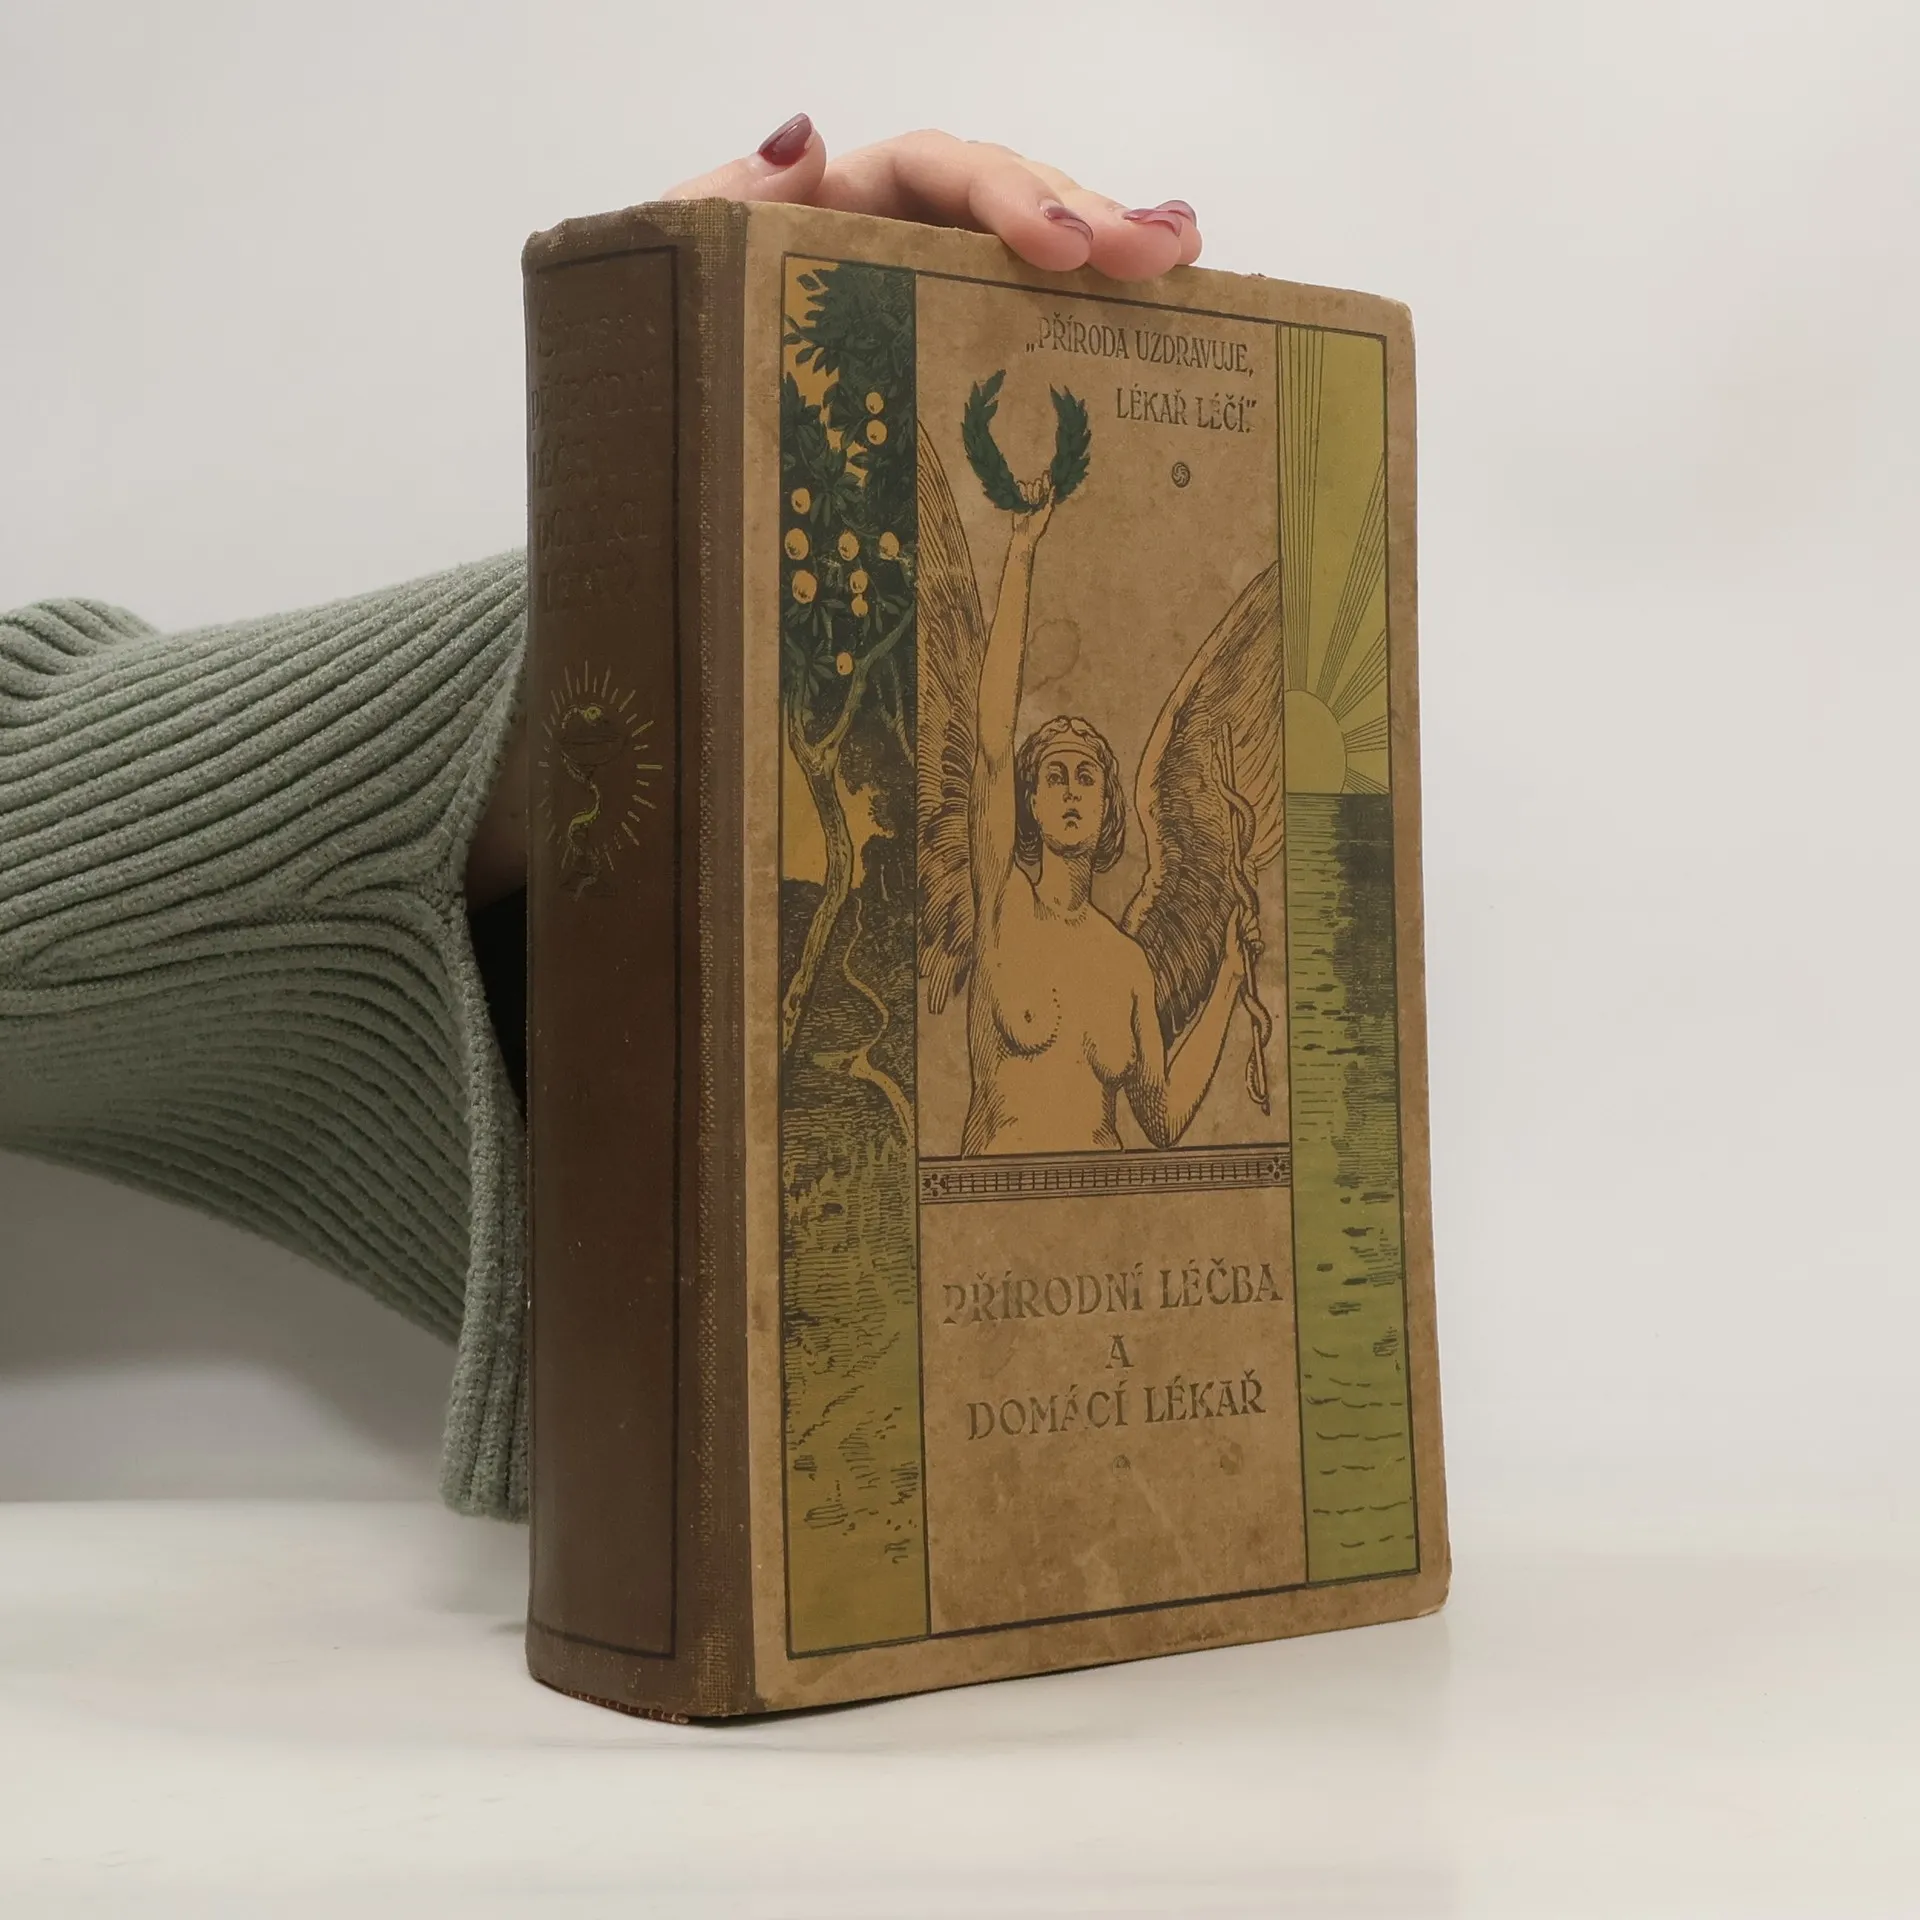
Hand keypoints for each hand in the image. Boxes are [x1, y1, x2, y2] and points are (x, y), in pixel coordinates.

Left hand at [469, 125, 1199, 910]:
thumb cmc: (647, 406)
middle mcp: (892, 258)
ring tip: (1182, 259)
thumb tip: (800, 139)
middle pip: (1010, 208)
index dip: (1004, 194)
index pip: (932, 172)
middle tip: (1155, 257)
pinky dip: (1103, 329)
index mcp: (826, 220)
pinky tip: (1168, 317)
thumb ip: (709, 216)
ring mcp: (931, 325)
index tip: (1059, 249)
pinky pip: (1037, 346)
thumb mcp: (659, 304)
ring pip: (1040, 268)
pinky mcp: (955, 389)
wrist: (644, 531)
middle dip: (1088, 218)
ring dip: (1118, 254)